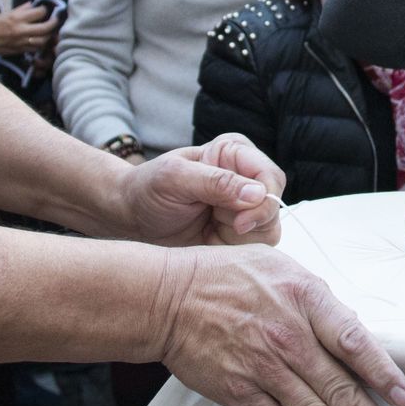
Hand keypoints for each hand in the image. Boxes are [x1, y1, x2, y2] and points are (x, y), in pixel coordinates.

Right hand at [0, 2, 60, 56]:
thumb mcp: (6, 13)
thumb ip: (21, 9)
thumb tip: (32, 5)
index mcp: (17, 18)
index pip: (39, 12)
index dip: (44, 10)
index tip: (45, 9)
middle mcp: (21, 30)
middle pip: (45, 28)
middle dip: (53, 23)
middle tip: (55, 20)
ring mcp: (21, 41)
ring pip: (43, 40)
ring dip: (49, 36)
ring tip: (49, 31)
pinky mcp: (20, 50)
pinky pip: (35, 48)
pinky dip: (41, 44)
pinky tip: (41, 40)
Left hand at [116, 134, 285, 245]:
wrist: (131, 218)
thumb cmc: (148, 189)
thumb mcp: (175, 179)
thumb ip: (216, 182)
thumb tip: (259, 194)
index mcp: (234, 153)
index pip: (270, 177)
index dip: (262, 202)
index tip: (239, 224)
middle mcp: (246, 178)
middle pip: (274, 206)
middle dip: (249, 223)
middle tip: (215, 226)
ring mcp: (244, 207)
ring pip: (269, 229)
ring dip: (241, 239)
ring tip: (208, 231)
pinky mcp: (239, 233)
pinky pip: (256, 249)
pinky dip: (235, 252)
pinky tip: (210, 243)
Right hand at [159, 244, 404, 405]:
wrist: (168, 297)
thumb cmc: (227, 277)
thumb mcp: (282, 268)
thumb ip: (320, 301)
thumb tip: (354, 330)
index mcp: (306, 299)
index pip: (355, 341)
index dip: (384, 373)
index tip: (404, 399)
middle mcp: (289, 337)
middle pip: (341, 391)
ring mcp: (264, 369)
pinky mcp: (240, 393)